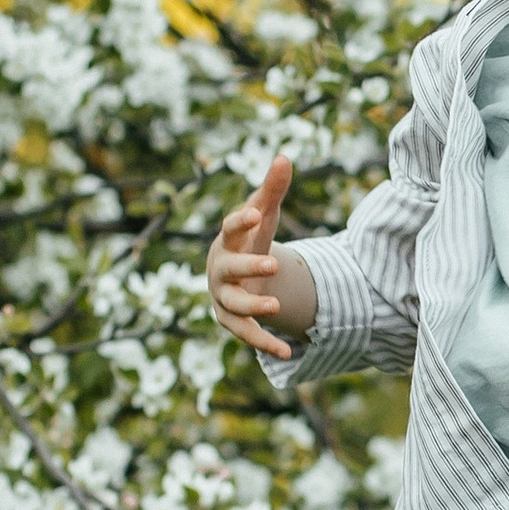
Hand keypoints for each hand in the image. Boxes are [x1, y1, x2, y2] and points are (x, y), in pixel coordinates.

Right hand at [207, 155, 313, 357]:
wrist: (237, 274)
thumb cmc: (249, 239)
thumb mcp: (263, 215)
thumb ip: (272, 190)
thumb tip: (285, 156)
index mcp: (228, 241)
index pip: (229, 228)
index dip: (239, 221)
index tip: (254, 212)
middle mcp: (221, 270)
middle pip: (230, 269)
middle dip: (249, 266)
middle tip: (274, 263)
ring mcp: (224, 297)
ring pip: (234, 305)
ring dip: (254, 306)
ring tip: (277, 306)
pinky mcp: (232, 321)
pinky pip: (247, 334)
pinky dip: (265, 343)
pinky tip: (287, 352)